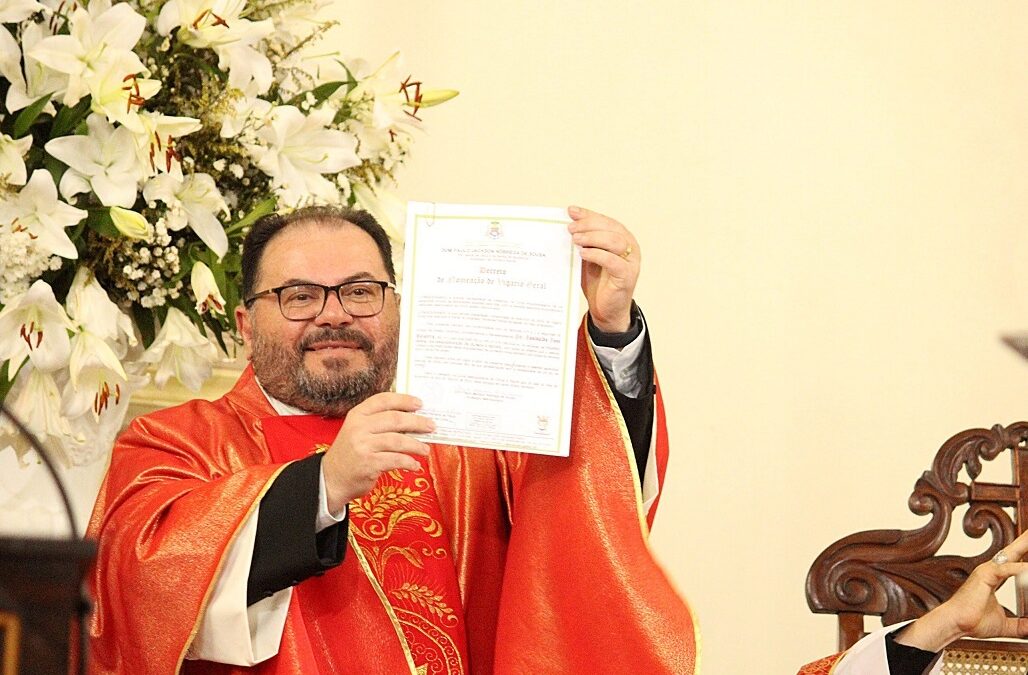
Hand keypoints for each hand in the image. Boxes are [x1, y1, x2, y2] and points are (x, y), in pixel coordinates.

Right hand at [320, 392, 434, 511]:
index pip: (383, 400)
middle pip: (395, 419)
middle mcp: (359, 428)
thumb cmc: (351, 454)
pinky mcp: (368, 464)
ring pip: (398, 440)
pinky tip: (414, 465)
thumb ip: (378, 423)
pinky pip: (396, 460)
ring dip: (416, 445)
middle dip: (417, 422)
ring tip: (425, 449)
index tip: (419, 403)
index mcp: (357, 415)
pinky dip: (409, 462)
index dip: (403, 400)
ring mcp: (363, 446)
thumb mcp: (358, 431)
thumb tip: (413, 420)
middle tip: (431, 426)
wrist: (330, 479)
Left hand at [567, 206, 639, 332]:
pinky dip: (598, 255)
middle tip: (570, 229)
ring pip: (615, 241)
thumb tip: (568, 223)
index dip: (589, 214)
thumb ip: (583, 241)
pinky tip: (583, 254)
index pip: (605, 221)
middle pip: (611, 228)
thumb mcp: (588, 257)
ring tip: (576, 240)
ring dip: (593, 238)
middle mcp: (630, 246)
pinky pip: (614, 261)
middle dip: (589, 225)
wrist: (605, 310)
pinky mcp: (627, 276)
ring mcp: (631, 261)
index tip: (571, 211)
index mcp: (621, 238)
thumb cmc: (597, 282)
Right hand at [895, 529, 1027, 651]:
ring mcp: (987, 570)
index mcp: (994, 577)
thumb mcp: (1004, 624)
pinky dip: (1021, 569)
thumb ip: (1020, 625)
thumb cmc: (972, 621)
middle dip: (1025, 541)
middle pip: (1014, 551)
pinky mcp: (985, 575)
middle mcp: (991, 569)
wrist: (955, 624)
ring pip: (1013, 554)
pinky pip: (1007, 569)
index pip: (1014, 561)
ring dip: (1025, 545)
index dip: (1024, 551)